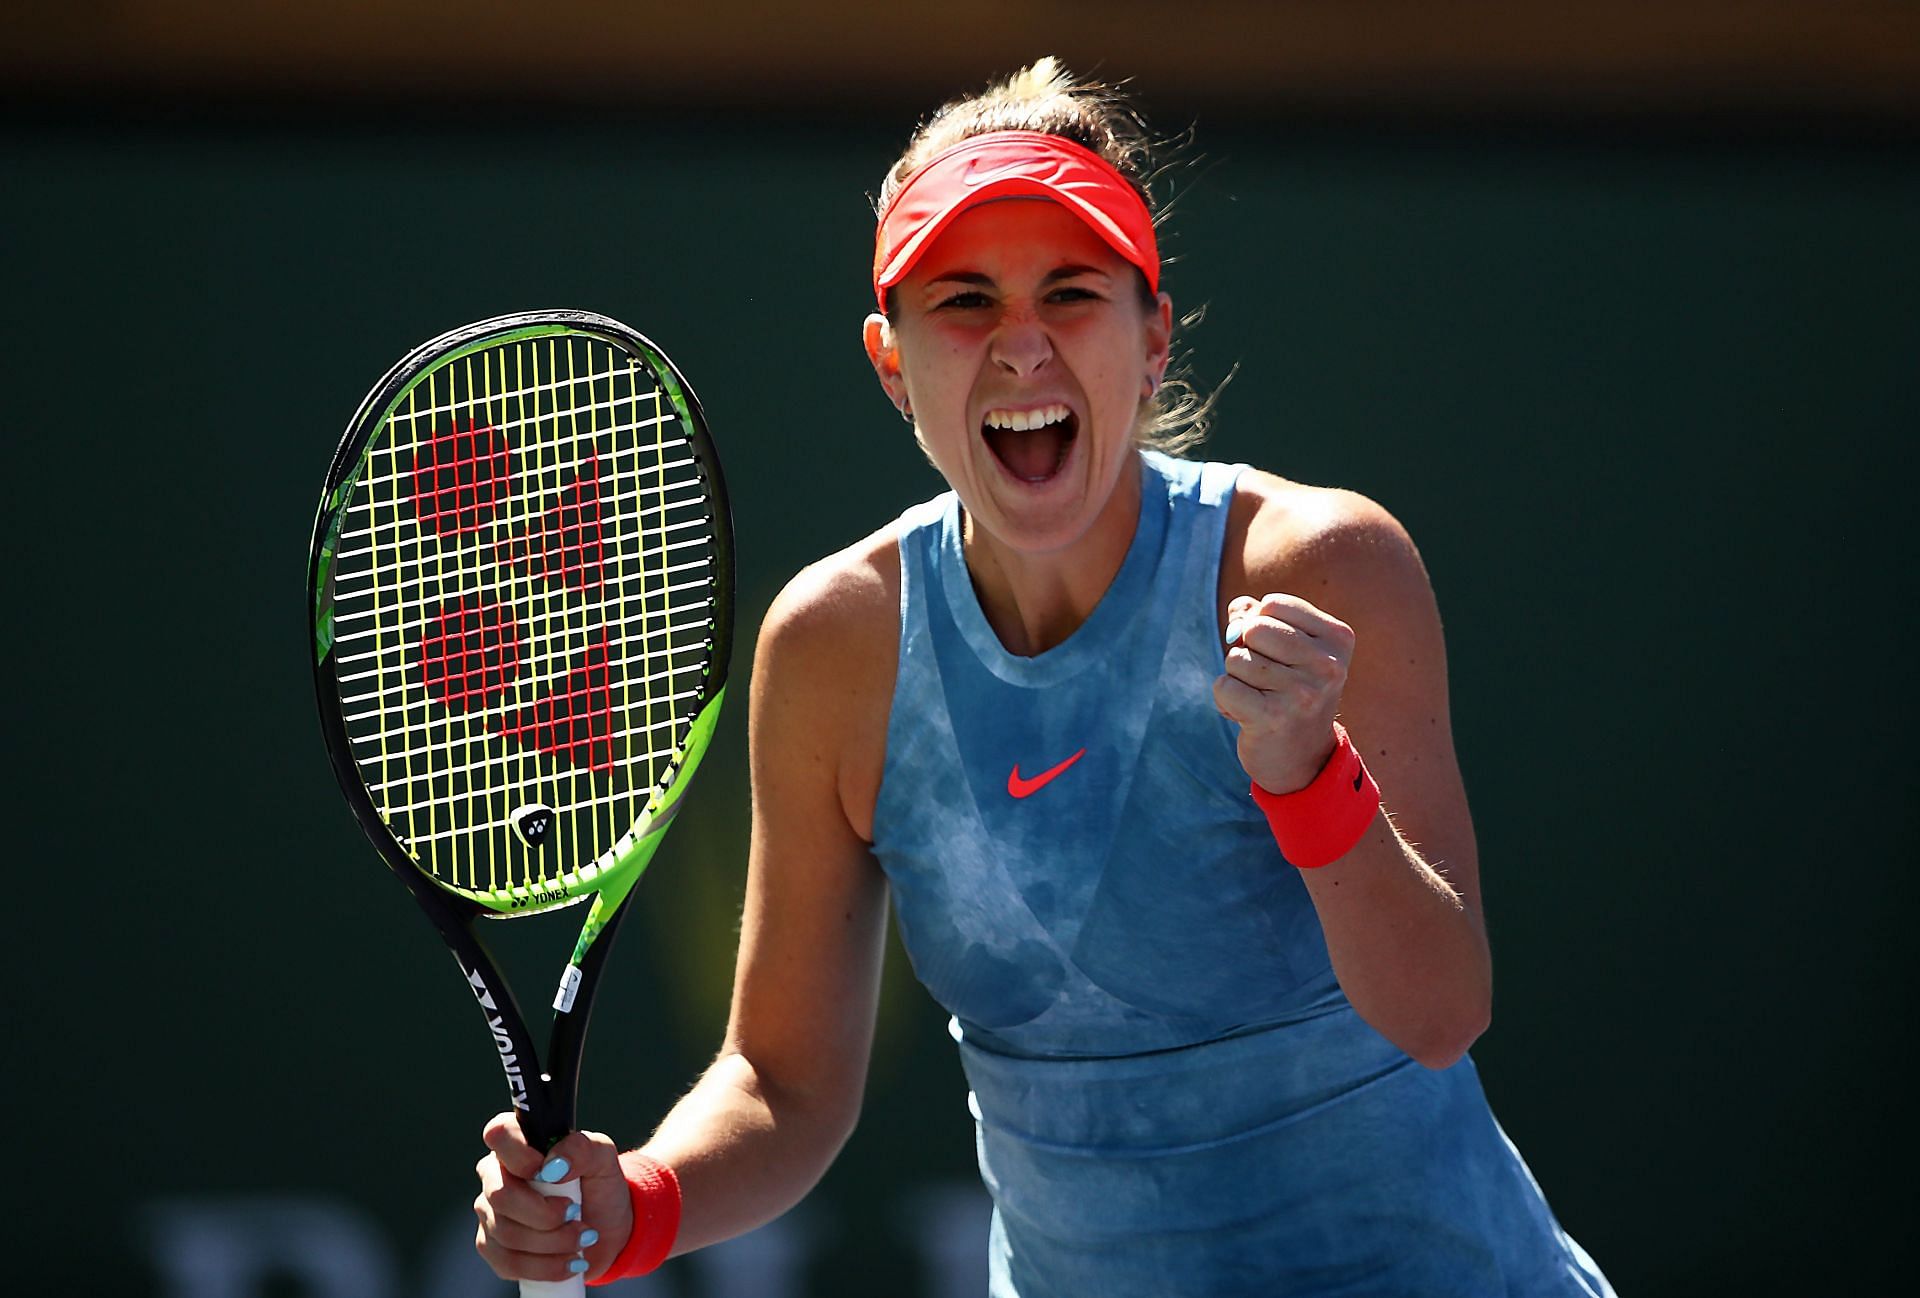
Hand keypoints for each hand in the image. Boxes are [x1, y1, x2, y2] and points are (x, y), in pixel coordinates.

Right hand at [474, 1112, 631, 1283]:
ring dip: (554, 1241)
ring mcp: (490, 1213)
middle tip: (575, 1213)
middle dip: (545, 1213)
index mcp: (518, 1144)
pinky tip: (570, 1261)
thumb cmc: (599, 1186)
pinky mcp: (493, 1248)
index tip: (548, 1172)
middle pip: (501, 1195)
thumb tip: (553, 1165)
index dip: (519, 1155)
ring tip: (582, 1237)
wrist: (606, 1229)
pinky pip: (508, 1263)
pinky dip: (546, 1266)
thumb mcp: (602, 1159)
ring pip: (507, 1233)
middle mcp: (496, 1176)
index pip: (499, 1134)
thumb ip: (581, 1149)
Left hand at [1212, 592, 1354, 793]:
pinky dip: (1225, 699)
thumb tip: (1238, 611)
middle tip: (1264, 677)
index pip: (1274, 604)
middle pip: (1254, 628)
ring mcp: (1303, 693)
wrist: (1304, 758)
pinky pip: (1224, 686)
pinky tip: (1247, 714)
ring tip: (1260, 698)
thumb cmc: (1290, 691)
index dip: (1259, 624)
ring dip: (1237, 678)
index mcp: (1338, 639)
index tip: (1278, 653)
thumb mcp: (1287, 648)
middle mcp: (1327, 665)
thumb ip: (1258, 617)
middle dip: (1246, 649)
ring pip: (1237, 659)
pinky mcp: (1273, 718)